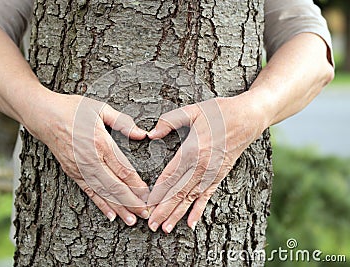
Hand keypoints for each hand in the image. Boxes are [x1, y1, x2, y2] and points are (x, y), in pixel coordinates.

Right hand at [26, 91, 149, 225]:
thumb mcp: (100, 108)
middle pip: (115, 186)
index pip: (123, 169)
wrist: (43, 116)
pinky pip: (90, 192)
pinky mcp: (73, 173)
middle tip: (146, 214)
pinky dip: (101, 205)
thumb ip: (123, 122)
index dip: (137, 184)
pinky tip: (111, 215)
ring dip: (119, 208)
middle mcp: (91, 160)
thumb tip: (142, 134)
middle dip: (132, 202)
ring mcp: (80, 169)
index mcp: (101, 142)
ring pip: (103, 193)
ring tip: (132, 220)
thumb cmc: (72, 110)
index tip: (148, 194)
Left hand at [147, 95, 265, 232]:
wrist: (248, 118)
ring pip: (190, 199)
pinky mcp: (219, 176)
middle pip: (178, 193)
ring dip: (177, 214)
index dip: (156, 193)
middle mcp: (201, 167)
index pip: (169, 177)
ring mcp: (211, 174)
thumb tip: (151, 133)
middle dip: (163, 210)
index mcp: (192, 150)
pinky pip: (207, 197)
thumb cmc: (219, 112)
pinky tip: (191, 224)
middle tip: (151, 225)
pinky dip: (198, 211)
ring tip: (165, 228)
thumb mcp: (192, 111)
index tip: (145, 205)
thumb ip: (169, 121)